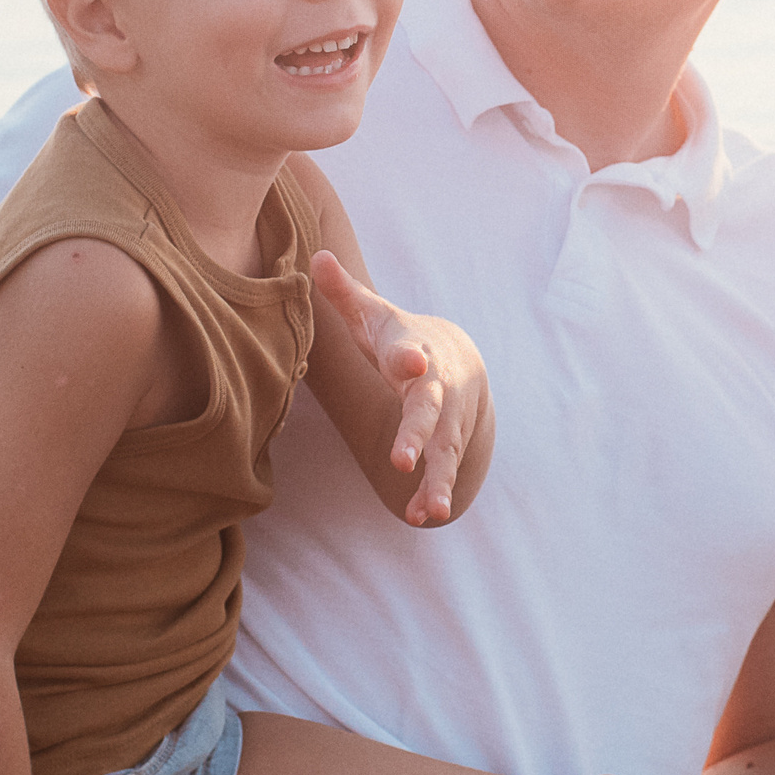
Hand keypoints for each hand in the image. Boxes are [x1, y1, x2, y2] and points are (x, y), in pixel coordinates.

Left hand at [310, 250, 487, 524]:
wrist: (458, 355)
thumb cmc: (399, 338)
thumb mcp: (372, 315)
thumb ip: (343, 293)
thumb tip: (315, 258)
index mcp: (410, 350)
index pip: (409, 353)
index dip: (409, 357)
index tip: (412, 363)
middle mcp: (435, 386)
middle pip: (428, 410)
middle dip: (416, 434)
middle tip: (401, 461)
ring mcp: (448, 417)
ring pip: (446, 450)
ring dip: (438, 480)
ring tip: (431, 512)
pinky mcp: (452, 442)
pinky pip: (446, 469)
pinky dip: (435, 492)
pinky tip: (423, 517)